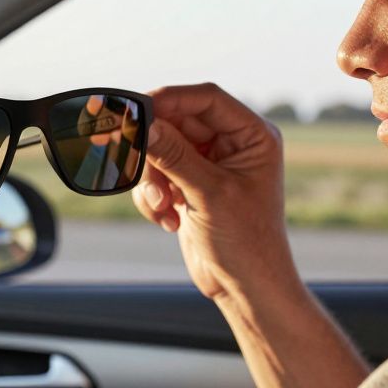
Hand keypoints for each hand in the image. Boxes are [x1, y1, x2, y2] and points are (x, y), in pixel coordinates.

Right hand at [132, 84, 296, 299]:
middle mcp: (231, 144)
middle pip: (176, 123)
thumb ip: (174, 156)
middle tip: (135, 165)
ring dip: (152, 180)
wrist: (245, 288)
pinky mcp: (189, 185)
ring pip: (160, 150)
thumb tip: (145, 124)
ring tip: (162, 209)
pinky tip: (168, 220)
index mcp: (252, 136)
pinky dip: (153, 196)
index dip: (170, 99)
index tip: (138, 109)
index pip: (206, 99)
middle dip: (156, 153)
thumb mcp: (209, 194)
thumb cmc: (246, 243)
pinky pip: (156, 175)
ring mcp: (208, 164)